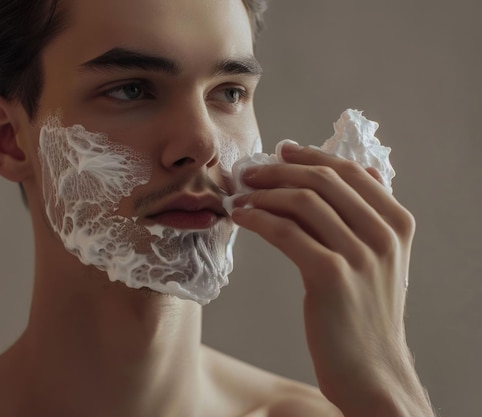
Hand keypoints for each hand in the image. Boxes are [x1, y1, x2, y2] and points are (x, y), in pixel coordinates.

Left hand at [231, 143, 433, 415]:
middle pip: (323, 181)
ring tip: (239, 196)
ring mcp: (360, 255)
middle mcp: (384, 234)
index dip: (311, 156)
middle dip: (280, 170)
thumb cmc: (365, 313)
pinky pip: (286, 232)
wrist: (372, 370)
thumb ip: (368, 216)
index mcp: (397, 223)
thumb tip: (357, 170)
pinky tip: (240, 217)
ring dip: (263, 194)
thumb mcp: (379, 259)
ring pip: (303, 202)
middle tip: (249, 172)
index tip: (280, 149)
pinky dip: (258, 218)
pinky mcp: (331, 276)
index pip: (351, 171)